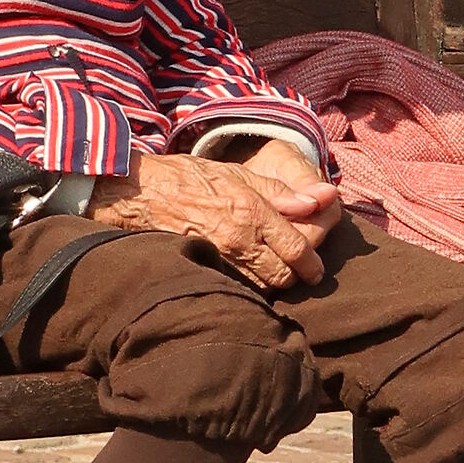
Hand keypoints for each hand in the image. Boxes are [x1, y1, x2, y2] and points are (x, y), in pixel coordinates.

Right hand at [86, 149, 333, 289]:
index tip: (316, 269)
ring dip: (271, 281)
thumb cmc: (191, 179)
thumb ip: (283, 192)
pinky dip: (249, 285)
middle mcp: (239, 241)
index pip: (298, 249)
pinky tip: (246, 274)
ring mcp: (220, 260)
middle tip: (295, 267)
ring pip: (262, 287)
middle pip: (283, 276)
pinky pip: (238, 288)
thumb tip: (323, 200)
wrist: (140, 195)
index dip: (312, 263)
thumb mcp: (240, 174)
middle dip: (293, 274)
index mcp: (252, 212)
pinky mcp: (205, 270)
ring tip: (270, 269)